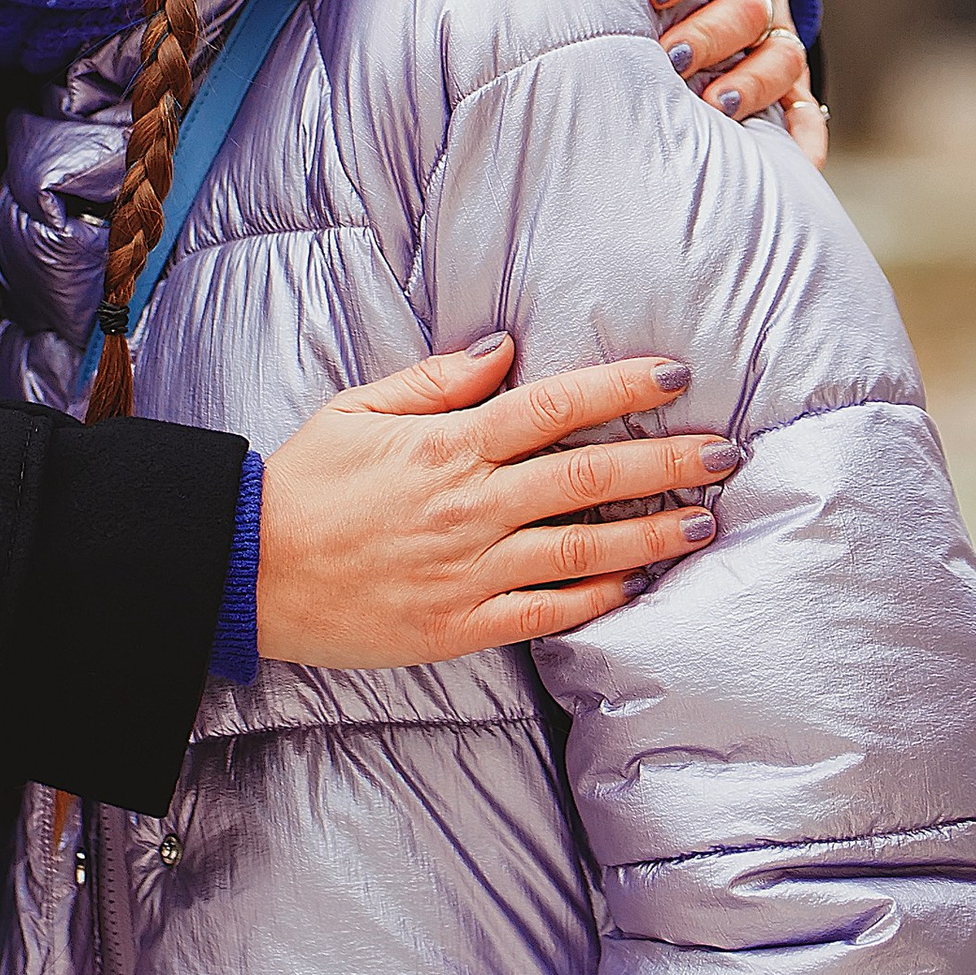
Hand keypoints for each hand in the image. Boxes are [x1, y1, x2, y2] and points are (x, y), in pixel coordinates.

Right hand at [254, 332, 733, 667]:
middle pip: (590, 475)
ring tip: (703, 521)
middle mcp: (472, 505)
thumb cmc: (303, 484)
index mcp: (449, 445)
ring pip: (584, 548)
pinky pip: (547, 613)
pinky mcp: (462, 624)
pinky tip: (636, 586)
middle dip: (667, 461)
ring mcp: (472, 569)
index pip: (555, 406)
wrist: (249, 571)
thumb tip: (505, 350)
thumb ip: (436, 381)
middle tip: (726, 452)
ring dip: (651, 534)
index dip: (622, 386)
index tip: (676, 375)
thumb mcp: (358, 410)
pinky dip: (597, 600)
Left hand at [594, 0, 827, 168]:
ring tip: (715, 108)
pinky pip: (804, 108)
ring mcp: (775, 35)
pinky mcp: (787, 76)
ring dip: (752, 86)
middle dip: (712, 36)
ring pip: (778, 60)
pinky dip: (805, 136)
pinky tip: (798, 166)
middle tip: (671, 58)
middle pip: (746, 11)